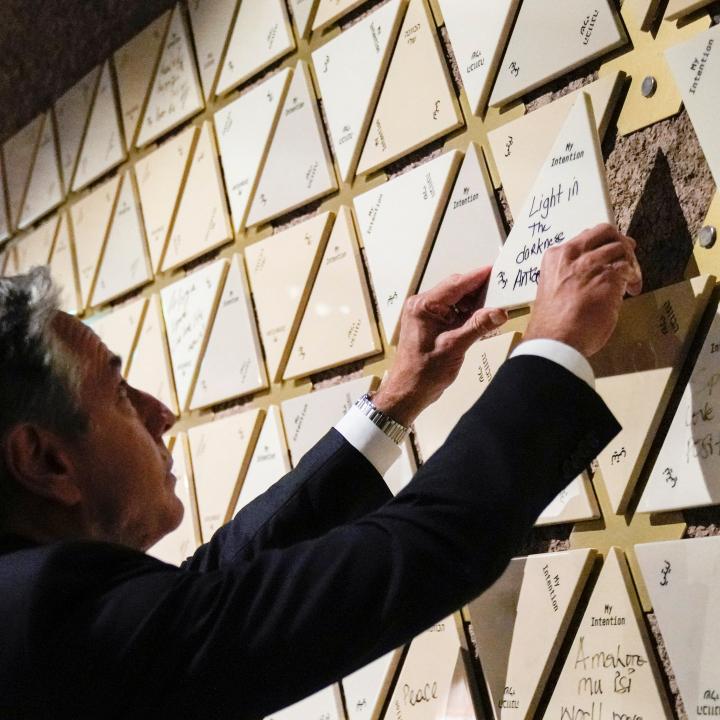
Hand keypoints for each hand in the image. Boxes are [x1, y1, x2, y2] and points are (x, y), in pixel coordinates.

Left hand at [373, 268, 508, 425]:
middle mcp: (423, 305)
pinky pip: (453, 312)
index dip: (478, 276)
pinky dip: (468, 314)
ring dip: (475, 303)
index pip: (456, 284)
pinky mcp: (432, 324)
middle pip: (457, 289)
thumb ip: (477, 326)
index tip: (497, 270)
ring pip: (457, 300)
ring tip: (496, 305)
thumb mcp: (454, 347)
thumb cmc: (424, 372)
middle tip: (503, 289)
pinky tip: (482, 318)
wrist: (408, 391)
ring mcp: (427, 314)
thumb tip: (500, 311)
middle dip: (479, 290)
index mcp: (423, 306)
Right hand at [524, 223, 641, 357]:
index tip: (609, 254)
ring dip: (630, 262)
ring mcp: (591, 264)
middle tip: (627, 257)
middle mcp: (572, 254)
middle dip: (620, 243)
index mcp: (556, 257)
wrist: (556, 339)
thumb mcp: (555, 287)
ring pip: (620, 247)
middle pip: (605, 231)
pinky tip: (632, 289)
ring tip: (631, 279)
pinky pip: (628, 267)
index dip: (601, 244)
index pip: (585, 237)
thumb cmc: (553, 322)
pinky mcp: (608, 276)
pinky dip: (634, 277)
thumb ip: (572, 275)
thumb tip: (593, 275)